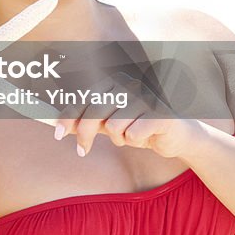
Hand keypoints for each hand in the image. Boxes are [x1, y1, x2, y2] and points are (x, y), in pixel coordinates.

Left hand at [54, 83, 203, 159]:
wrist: (176, 136)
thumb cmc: (139, 127)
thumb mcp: (109, 124)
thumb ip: (88, 123)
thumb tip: (61, 127)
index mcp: (116, 83)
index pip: (86, 98)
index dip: (69, 116)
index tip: (58, 134)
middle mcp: (130, 85)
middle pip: (95, 112)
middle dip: (85, 135)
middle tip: (82, 151)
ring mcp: (146, 97)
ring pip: (113, 126)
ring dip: (118, 139)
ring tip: (128, 136)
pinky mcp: (160, 114)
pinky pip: (132, 135)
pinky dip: (134, 141)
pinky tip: (144, 138)